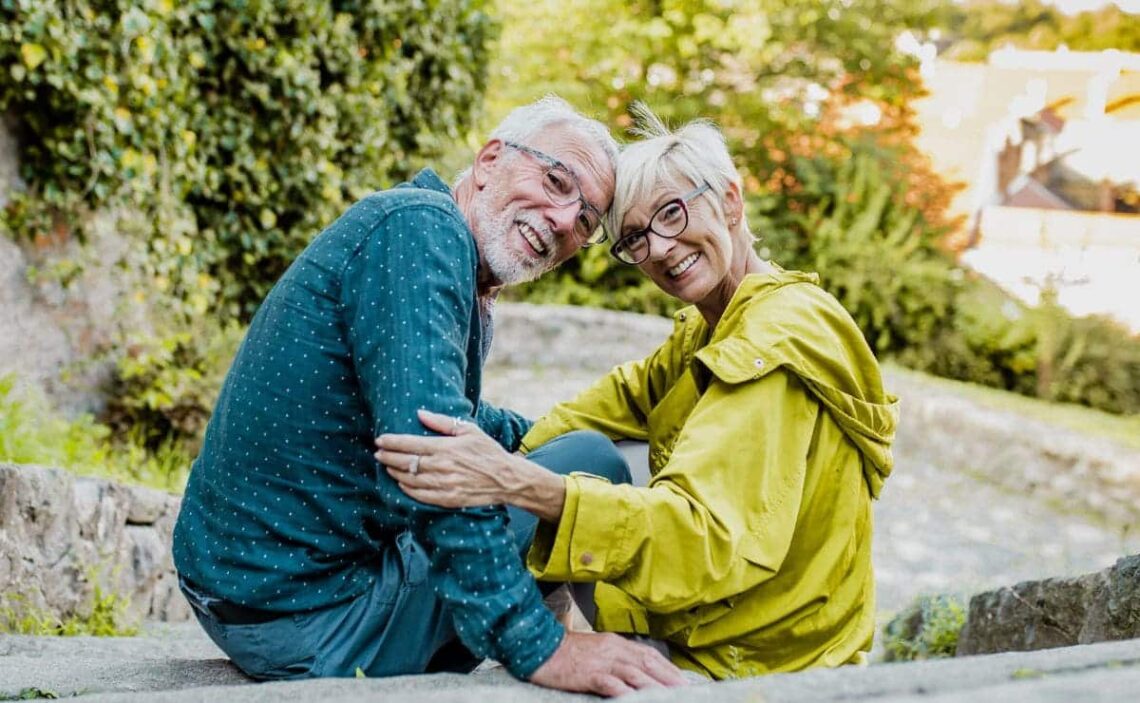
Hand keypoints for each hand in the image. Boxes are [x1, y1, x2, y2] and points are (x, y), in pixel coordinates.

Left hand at [375, 409, 519, 507]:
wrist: (506, 478)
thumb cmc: (488, 451)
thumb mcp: (469, 430)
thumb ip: (442, 422)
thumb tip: (420, 413)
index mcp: (445, 447)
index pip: (410, 444)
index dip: (392, 442)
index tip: (380, 440)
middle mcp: (442, 466)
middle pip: (406, 462)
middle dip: (388, 457)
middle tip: (378, 453)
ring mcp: (444, 484)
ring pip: (410, 479)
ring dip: (395, 473)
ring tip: (387, 467)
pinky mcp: (447, 499)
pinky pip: (420, 496)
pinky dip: (407, 489)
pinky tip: (402, 484)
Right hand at [529, 631, 687, 696]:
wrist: (539, 647)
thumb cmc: (567, 651)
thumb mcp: (596, 649)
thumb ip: (616, 658)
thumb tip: (636, 670)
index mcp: (615, 642)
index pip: (648, 654)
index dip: (667, 667)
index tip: (681, 679)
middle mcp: (612, 649)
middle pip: (646, 663)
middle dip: (668, 677)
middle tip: (684, 690)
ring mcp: (601, 661)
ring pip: (634, 673)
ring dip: (653, 685)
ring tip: (668, 696)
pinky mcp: (588, 674)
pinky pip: (611, 683)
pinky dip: (625, 692)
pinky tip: (634, 699)